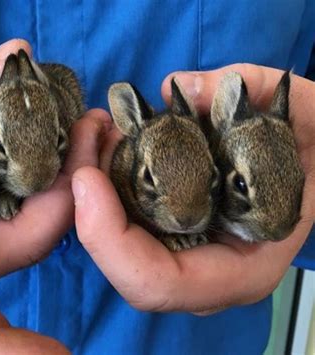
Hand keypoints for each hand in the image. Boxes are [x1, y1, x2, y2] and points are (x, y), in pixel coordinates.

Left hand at [73, 64, 314, 313]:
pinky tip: (109, 145)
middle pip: (121, 267)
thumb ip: (253, 91)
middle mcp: (204, 273)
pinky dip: (104, 186)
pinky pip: (119, 223)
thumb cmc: (312, 146)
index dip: (110, 239)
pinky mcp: (167, 236)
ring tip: (97, 136)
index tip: (87, 178)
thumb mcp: (305, 110)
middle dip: (89, 208)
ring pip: (112, 246)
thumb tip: (181, 88)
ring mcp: (182, 258)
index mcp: (242, 266)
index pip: (159, 282)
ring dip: (92, 193)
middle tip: (89, 142)